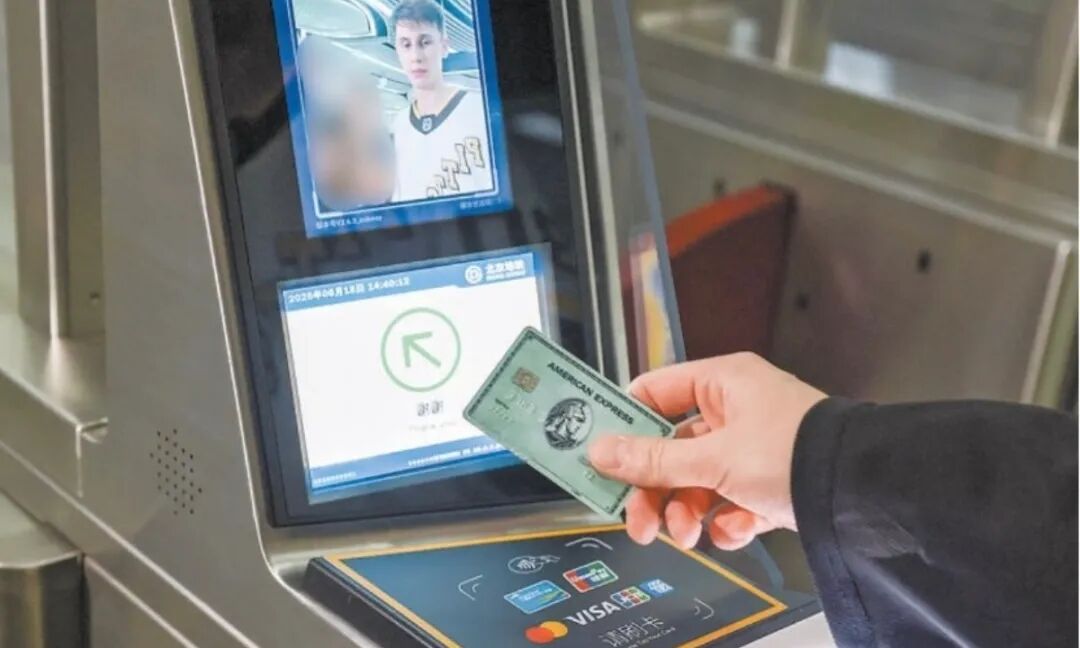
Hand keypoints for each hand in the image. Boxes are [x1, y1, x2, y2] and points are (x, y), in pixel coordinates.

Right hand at [588, 353, 826, 549]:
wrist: (862, 494)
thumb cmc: (792, 454)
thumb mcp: (712, 460)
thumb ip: (652, 459)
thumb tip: (599, 451)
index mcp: (722, 383)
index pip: (654, 392)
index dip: (624, 424)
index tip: (601, 456)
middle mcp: (736, 408)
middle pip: (672, 446)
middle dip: (655, 489)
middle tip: (639, 522)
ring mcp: (754, 445)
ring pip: (698, 478)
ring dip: (687, 511)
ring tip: (689, 536)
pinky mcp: (771, 480)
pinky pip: (731, 499)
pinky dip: (726, 521)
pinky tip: (732, 532)